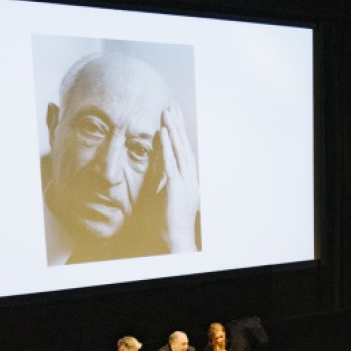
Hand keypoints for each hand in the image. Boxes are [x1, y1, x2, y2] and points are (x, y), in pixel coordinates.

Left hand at [149, 106, 199, 253]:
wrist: (175, 243)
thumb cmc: (168, 227)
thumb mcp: (167, 201)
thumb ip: (165, 185)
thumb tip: (159, 174)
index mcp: (190, 184)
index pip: (186, 154)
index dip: (180, 136)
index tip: (174, 120)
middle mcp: (191, 181)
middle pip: (185, 148)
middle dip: (178, 127)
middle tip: (171, 108)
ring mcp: (186, 184)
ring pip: (180, 151)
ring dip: (173, 130)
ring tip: (166, 113)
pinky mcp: (176, 188)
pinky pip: (171, 163)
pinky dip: (168, 146)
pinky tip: (163, 132)